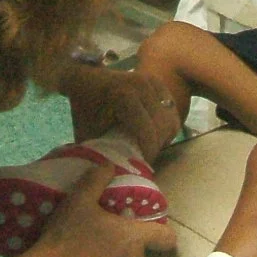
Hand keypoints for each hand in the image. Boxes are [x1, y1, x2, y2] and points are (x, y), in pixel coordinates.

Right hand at [28, 163, 175, 256]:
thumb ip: (97, 178)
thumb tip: (109, 166)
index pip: (168, 238)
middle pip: (143, 246)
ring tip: (94, 237)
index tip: (145, 219)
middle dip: (130, 235)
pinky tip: (84, 254)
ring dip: (117, 249)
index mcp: (135, 239)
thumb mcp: (79, 199)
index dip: (162, 228)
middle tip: (109, 221)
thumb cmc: (67, 235)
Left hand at [62, 63, 180, 161]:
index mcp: (123, 95)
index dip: (148, 151)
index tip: (141, 163)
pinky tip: (153, 133)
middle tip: (145, 158)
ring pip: (171, 118)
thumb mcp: (88, 133)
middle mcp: (141, 85)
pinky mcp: (158, 83)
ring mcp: (151, 81)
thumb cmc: (85, 109)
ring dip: (163, 136)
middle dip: (156, 145)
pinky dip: (166, 124)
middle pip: (163, 124)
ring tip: (149, 146)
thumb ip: (101, 152)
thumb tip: (113, 175)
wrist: (85, 80)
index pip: (147, 129)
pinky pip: (172, 110)